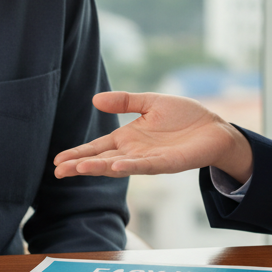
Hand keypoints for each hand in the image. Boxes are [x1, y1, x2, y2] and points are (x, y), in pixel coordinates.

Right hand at [53, 91, 253, 182]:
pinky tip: (114, 167)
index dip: (78, 154)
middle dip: (81, 166)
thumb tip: (95, 99)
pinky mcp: (167, 164)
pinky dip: (129, 167)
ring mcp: (149, 160)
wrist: (214, 127)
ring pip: (119, 166)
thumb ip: (125, 101)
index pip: (98, 148)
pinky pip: (145, 166)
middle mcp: (134, 152)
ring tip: (79, 169)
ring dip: (99, 168)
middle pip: (102, 160)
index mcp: (128, 138)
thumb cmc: (184, 116)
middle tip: (58, 171)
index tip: (58, 161)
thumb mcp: (150, 102)